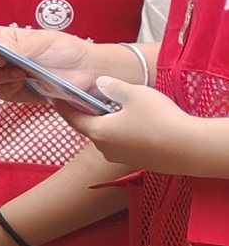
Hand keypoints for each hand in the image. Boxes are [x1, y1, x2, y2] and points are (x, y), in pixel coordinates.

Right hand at [0, 24, 98, 102]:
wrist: (88, 72)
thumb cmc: (68, 50)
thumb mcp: (41, 41)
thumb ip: (15, 46)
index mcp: (8, 38)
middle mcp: (6, 56)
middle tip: (0, 58)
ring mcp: (11, 75)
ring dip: (0, 76)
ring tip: (20, 74)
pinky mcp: (19, 92)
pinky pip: (2, 94)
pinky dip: (7, 89)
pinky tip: (20, 84)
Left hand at [67, 77, 203, 170]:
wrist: (190, 148)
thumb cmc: (159, 119)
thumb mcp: (134, 94)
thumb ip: (113, 87)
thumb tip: (101, 83)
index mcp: (99, 132)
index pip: (73, 118)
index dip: (63, 106)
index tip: (54, 98)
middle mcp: (106, 149)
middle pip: (91, 128)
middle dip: (90, 114)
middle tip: (90, 100)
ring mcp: (123, 158)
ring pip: (110, 138)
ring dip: (111, 124)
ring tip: (119, 110)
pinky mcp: (140, 162)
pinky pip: (127, 145)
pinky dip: (127, 134)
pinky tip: (139, 125)